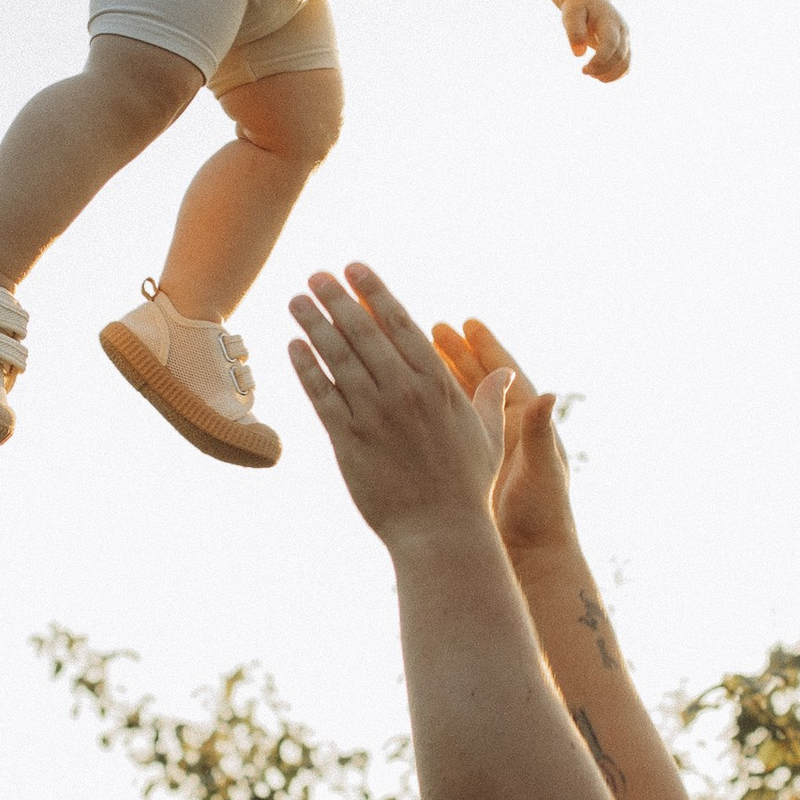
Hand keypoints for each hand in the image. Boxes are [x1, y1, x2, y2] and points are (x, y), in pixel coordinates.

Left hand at [288, 265, 497, 547]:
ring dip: (314, 323)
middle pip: (363, 332)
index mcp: (437, 384)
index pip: (400, 324)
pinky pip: (322, 395)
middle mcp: (404, 392)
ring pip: (338, 357)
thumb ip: (490, 399)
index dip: (374, 291)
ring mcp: (375, 414)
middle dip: (337, 297)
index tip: (355, 268)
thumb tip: (505, 373)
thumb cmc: (466, 487)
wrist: (440, 532)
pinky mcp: (349, 440)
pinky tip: (294, 345)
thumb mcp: (488, 437)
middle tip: (316, 274)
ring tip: (297, 299)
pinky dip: (306, 367)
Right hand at [430, 317, 580, 571]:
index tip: (467, 323)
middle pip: (475, 381)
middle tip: (430, 327)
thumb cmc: (541, 515)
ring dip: (435, 377)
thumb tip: (548, 392)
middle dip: (453, 354)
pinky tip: (400, 396)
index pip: (502, 374)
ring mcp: (479, 446)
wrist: (530, 556)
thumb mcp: (541, 470)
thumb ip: (539, 430)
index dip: (483, 348)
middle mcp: (502, 429)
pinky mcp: (462, 465)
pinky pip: (441, 429)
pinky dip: (424, 411)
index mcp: (524, 423)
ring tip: (410, 353)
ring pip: (453, 402)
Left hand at [563, 0, 631, 80]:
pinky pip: (625, 66)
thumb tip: (578, 54)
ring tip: (591, 74)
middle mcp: (622, 31)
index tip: (586, 69)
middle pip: (619, 56)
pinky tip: (599, 75)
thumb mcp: (572, 14)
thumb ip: (574, 31)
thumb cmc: (580, 7)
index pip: (611, 43)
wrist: (592, 1)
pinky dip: (614, 76)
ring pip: (625, 64)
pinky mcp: (624, 47)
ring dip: (609, 75)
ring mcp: (625, 40)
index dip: (601, 59)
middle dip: (602, 69)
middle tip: (584, 71)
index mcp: (610, 20)